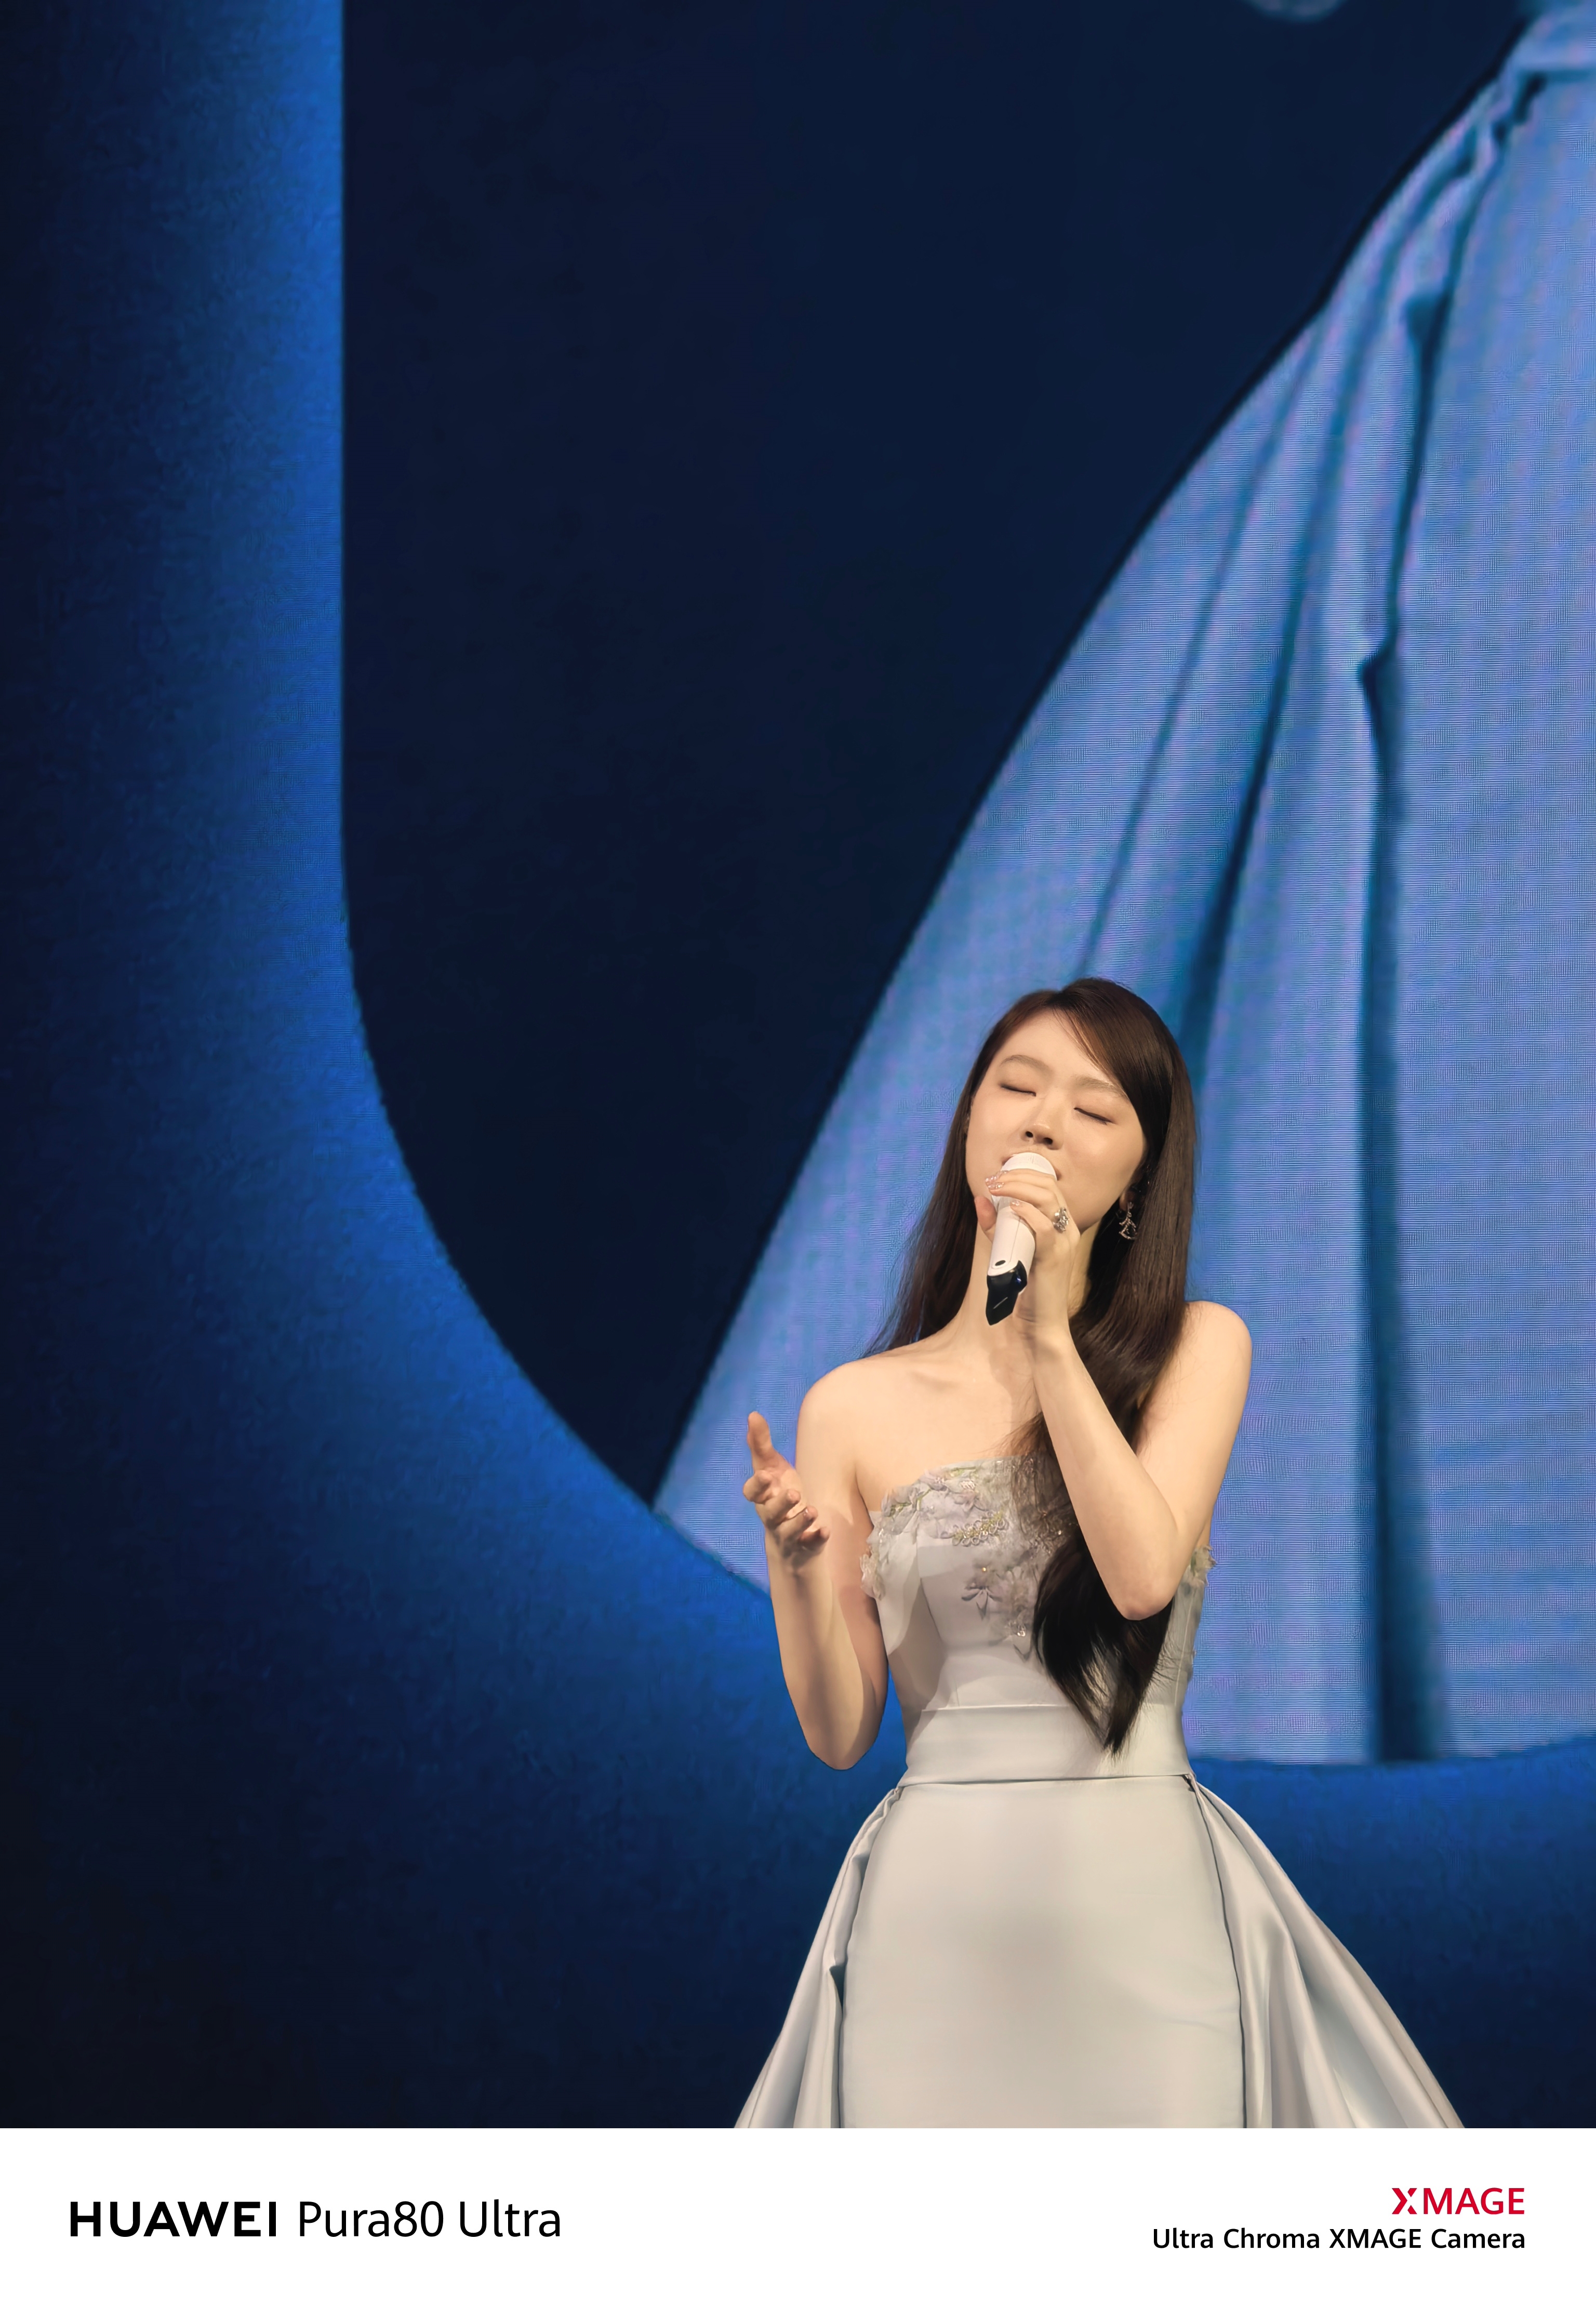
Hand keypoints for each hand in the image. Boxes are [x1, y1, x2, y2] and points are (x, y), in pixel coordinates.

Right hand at [744, 1411, 830, 1566]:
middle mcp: (772, 1517)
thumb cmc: (779, 1496)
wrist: (792, 1542)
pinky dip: (816, 1538)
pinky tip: (825, 1531)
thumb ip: (761, 1445)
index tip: (766, 1475)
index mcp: (763, 1497)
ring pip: (788, 1531)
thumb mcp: (772, 1469)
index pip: (752, 1493)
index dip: (757, 1485)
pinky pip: (810, 1545)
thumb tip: (752, 1415)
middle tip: (794, 1494)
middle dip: (780, 1504)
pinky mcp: (806, 1546)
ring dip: (799, 1522)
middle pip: (770, 1514)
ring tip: (812, 1511)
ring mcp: (788, 1534)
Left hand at [976, 1167, 1084, 1329]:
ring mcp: (1065, 1243)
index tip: (997, 1176)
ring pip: (1048, 1199)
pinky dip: (1028, 1213)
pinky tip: (1011, 1207)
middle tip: (993, 1180)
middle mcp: (1068, 1231)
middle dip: (1018, 1175)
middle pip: (1049, 1186)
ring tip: (997, 1188)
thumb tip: (980, 1199)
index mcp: (1062, 1226)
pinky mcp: (1056, 1258)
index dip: (1023, 1173)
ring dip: (1018, 1187)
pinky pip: (1045, 1228)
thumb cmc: (1027, 1289)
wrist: (1040, 1324)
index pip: (1049, 1185)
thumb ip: (997, 1226)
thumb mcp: (1010, 1250)